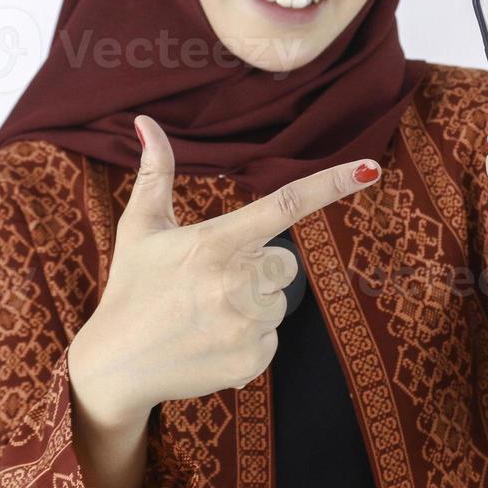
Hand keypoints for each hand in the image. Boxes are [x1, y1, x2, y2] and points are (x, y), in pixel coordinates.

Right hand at [67, 114, 383, 425]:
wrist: (115, 365)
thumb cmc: (132, 287)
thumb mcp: (141, 228)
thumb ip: (155, 173)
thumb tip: (145, 121)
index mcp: (215, 243)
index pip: (284, 205)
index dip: (331, 184)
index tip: (371, 169)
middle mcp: (235, 283)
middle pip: (284, 264)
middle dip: (257, 269)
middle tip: (209, 284)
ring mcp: (246, 325)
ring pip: (278, 304)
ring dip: (251, 306)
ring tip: (204, 315)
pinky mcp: (252, 362)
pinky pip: (272, 339)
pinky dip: (248, 340)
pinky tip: (210, 341)